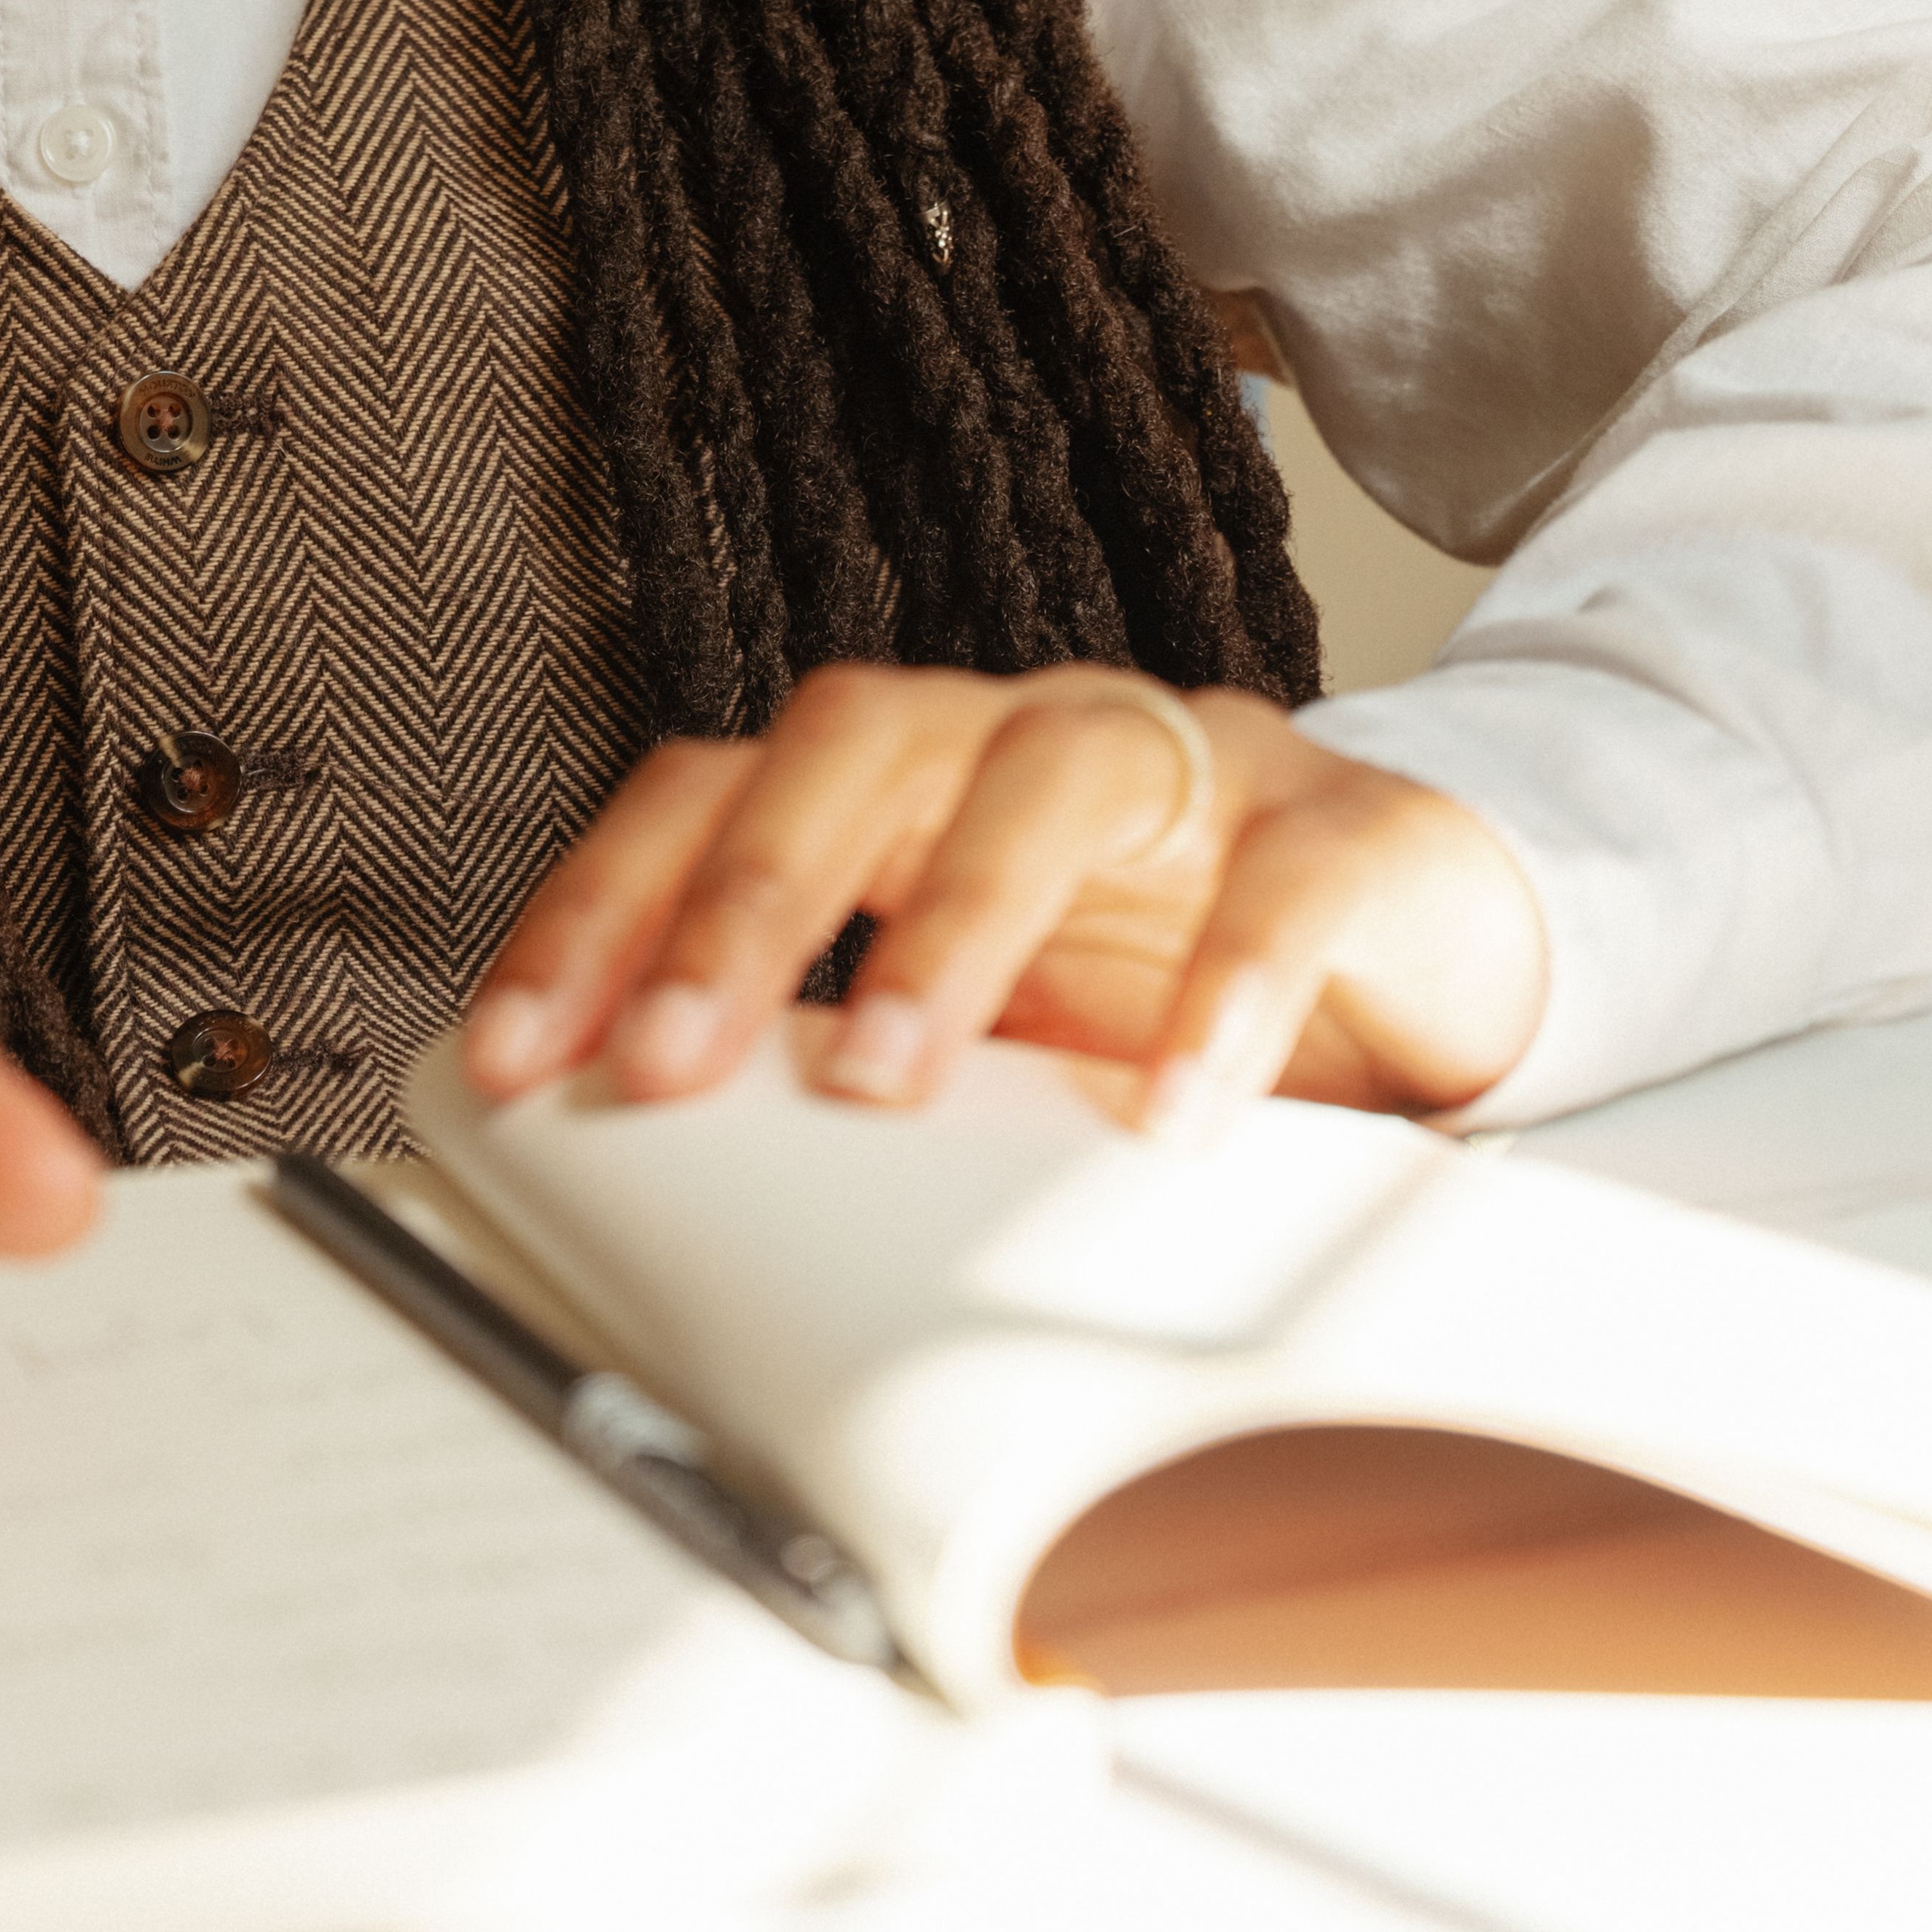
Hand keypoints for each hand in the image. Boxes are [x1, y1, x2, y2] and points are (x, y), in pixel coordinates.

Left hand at [460, 668, 1544, 1140]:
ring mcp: (1192, 764)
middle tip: (665, 1059)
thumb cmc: (1160, 980)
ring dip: (952, 921)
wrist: (1420, 937)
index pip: (711, 786)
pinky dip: (1228, 987)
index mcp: (907, 778)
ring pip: (1049, 773)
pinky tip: (1173, 1107)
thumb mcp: (983, 1033)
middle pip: (852, 740)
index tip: (511, 1053)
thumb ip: (839, 1067)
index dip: (600, 905)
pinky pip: (1287, 878)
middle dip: (742, 899)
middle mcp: (1021, 735)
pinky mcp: (1351, 830)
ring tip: (884, 1080)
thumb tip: (647, 1196)